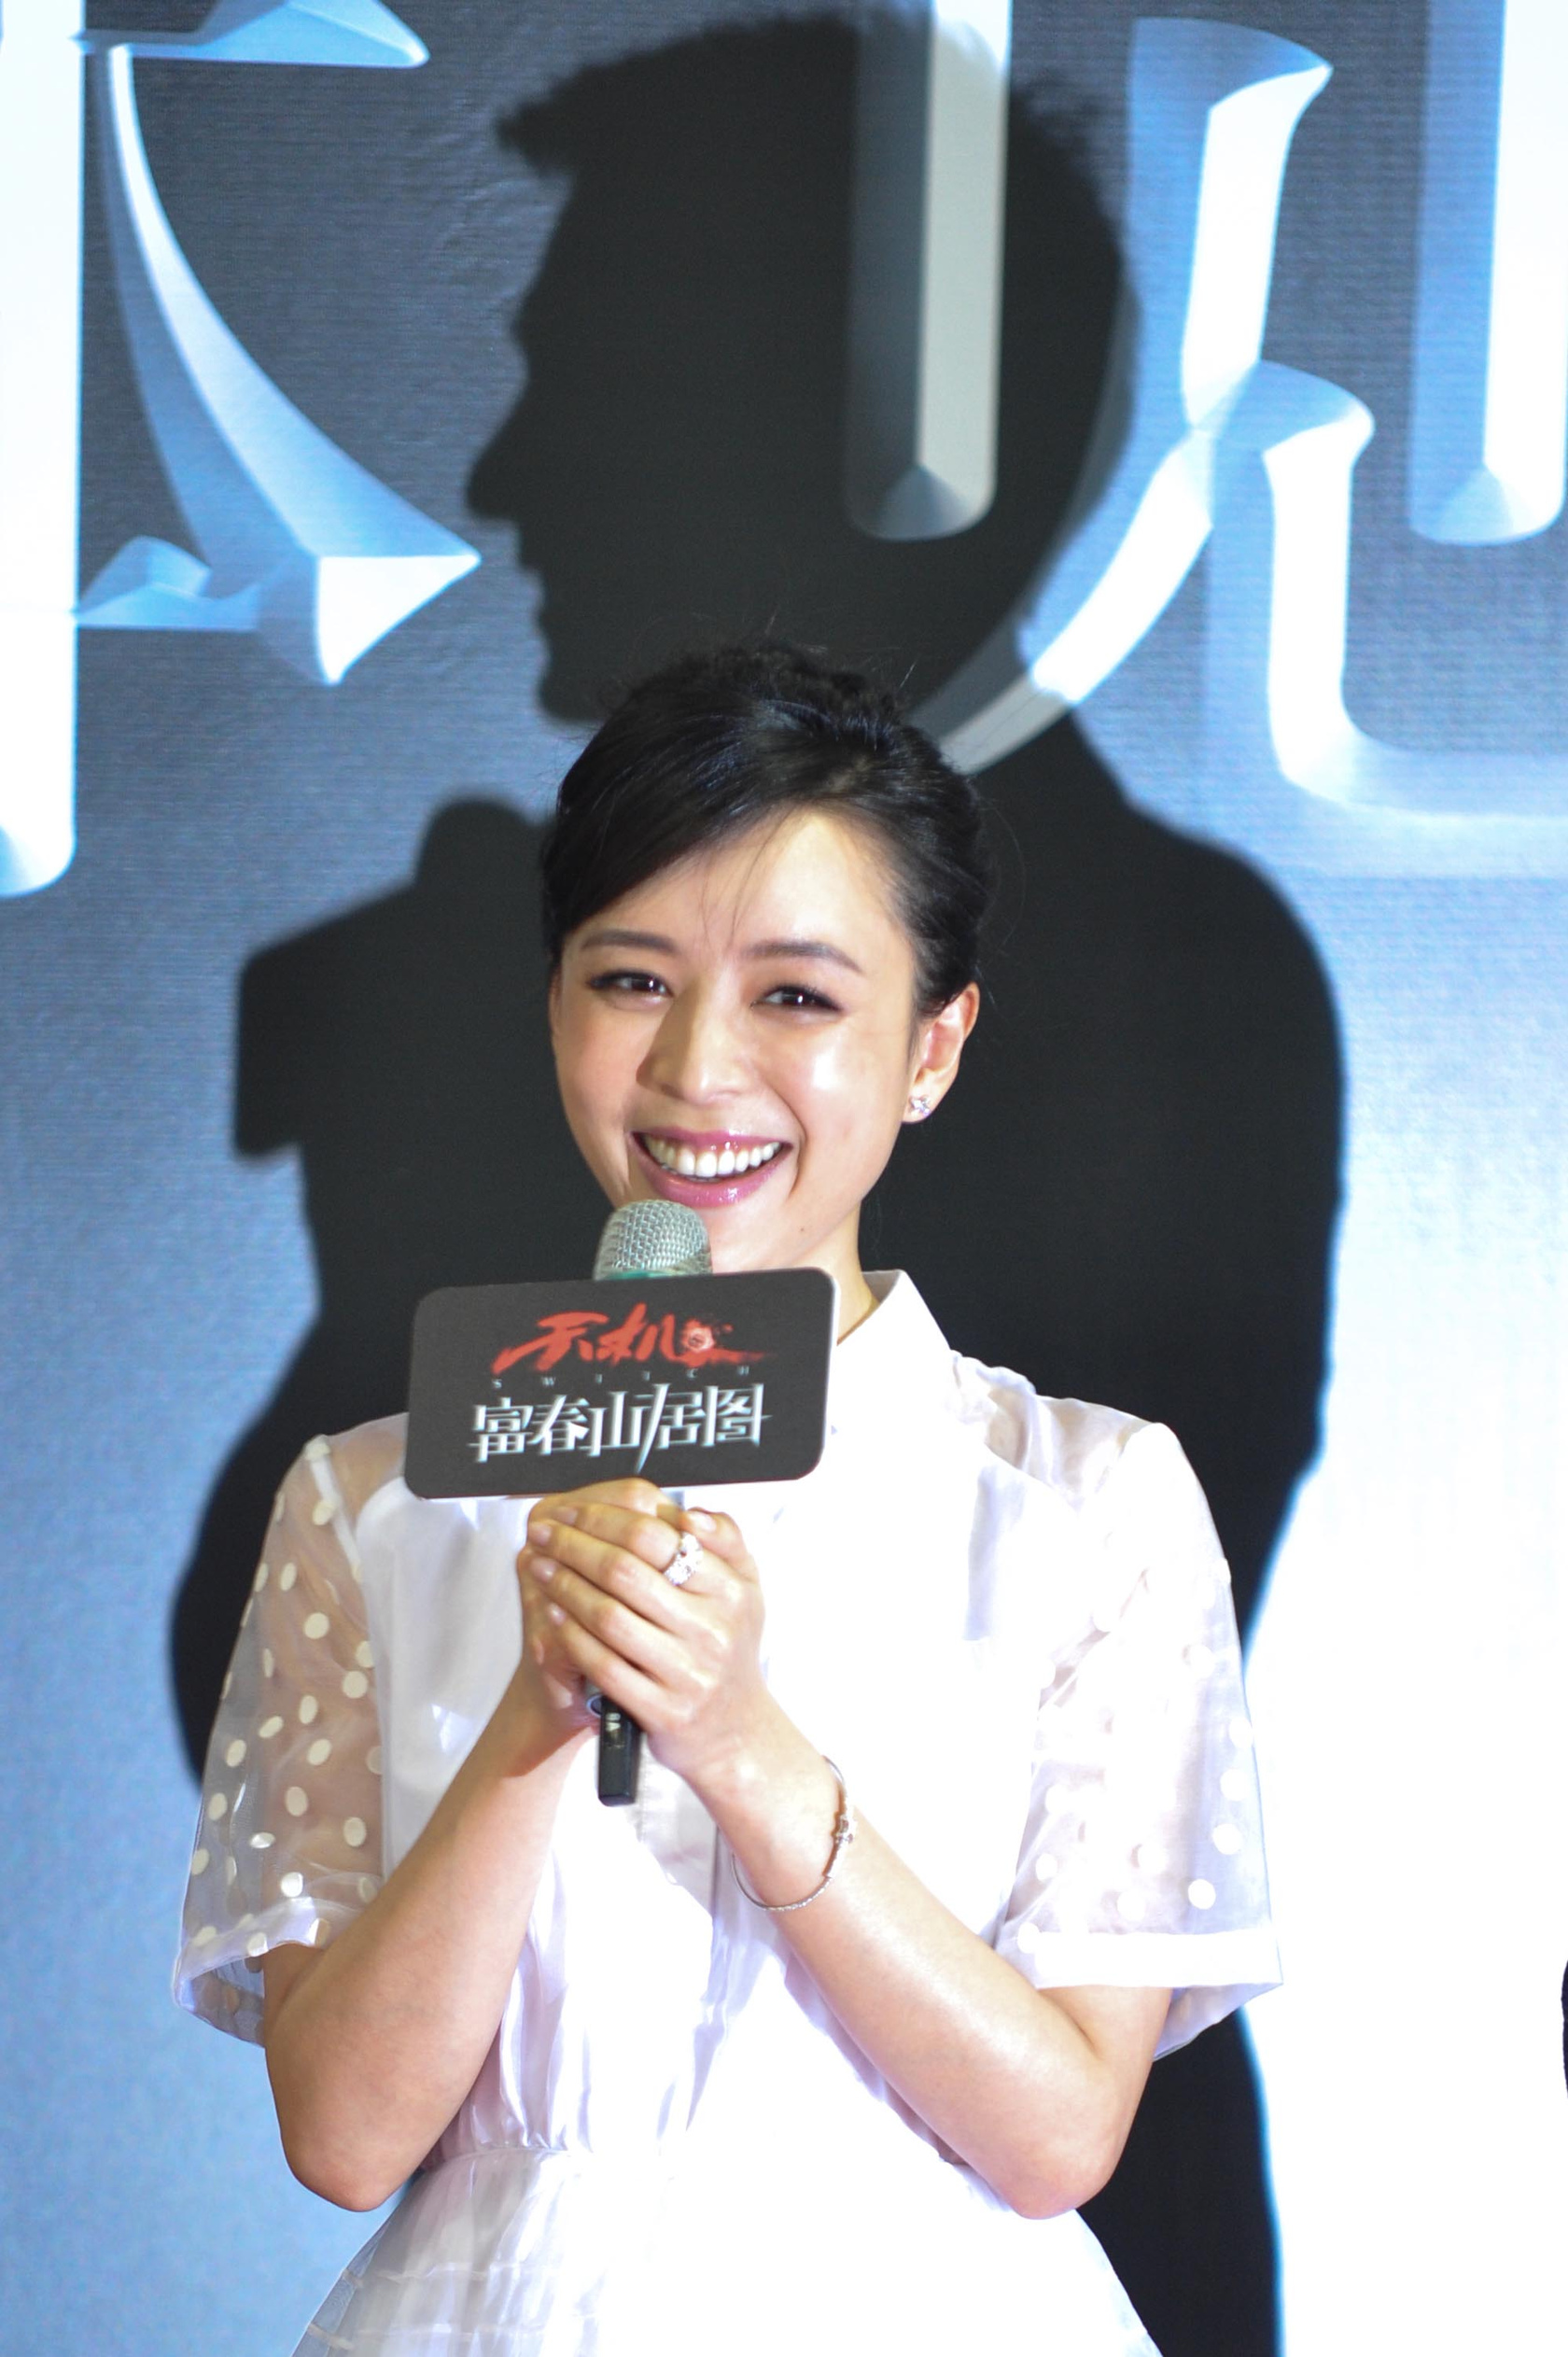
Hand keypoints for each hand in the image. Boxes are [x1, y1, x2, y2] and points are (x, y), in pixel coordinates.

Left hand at [521, 1477, 769, 1791]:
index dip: (604, 1518)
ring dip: (565, 1585)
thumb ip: (726, 1540)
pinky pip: (604, 1664)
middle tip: (544, 1532)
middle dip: (574, 1545)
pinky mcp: (662, 1710)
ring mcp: (687, 1672)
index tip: (570, 1511)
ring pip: (608, 1616)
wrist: (735, 1732)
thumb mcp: (745, 1589)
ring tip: (541, 1566)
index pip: (657, 1537)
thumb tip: (690, 1514)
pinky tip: (553, 1613)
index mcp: (731, 1590)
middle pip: (625, 1571)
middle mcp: (712, 1630)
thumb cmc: (727, 1649)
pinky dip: (572, 1635)